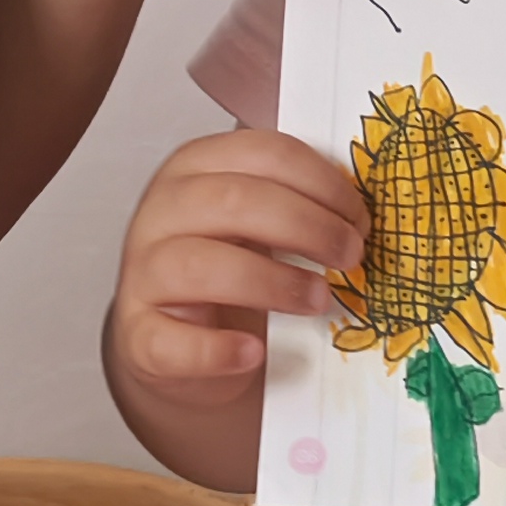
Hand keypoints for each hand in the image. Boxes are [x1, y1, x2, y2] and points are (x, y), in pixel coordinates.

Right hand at [104, 130, 363, 488]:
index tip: (360, 215)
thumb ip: (298, 205)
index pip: (261, 153)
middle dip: (306, 226)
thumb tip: (366, 212)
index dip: (321, 182)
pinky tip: (251, 353)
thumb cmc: (231, 270)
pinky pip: (170, 340)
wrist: (179, 342)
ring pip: (199, 264)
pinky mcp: (139, 334)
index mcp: (197, 167)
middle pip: (232, 201)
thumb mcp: (261, 225)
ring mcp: (144, 273)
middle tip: (352, 255)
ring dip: (272, 282)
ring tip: (319, 299)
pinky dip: (215, 349)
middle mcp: (162, 211)